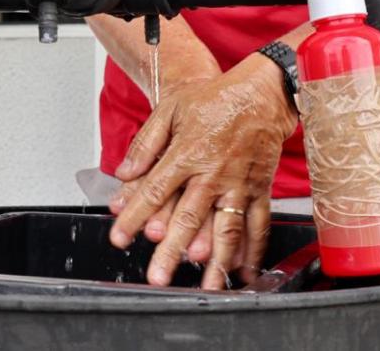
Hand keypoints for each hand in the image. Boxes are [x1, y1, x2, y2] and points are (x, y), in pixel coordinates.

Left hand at [108, 54, 297, 288]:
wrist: (261, 92)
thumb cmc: (214, 99)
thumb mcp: (170, 110)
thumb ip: (146, 143)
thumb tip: (124, 172)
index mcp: (187, 154)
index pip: (154, 191)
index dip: (134, 216)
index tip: (118, 237)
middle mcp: (213, 174)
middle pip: (188, 218)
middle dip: (171, 251)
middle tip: (158, 277)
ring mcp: (239, 185)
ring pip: (225, 230)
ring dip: (215, 262)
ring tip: (206, 288)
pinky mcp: (259, 190)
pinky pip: (257, 225)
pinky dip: (253, 251)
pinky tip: (244, 272)